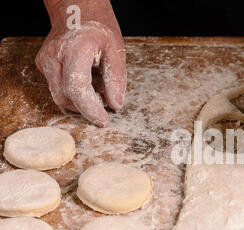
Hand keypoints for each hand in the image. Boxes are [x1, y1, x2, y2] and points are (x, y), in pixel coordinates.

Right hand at [36, 0, 125, 126]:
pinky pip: (56, 88)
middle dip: (86, 108)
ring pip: (59, 95)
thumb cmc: (98, 28)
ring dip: (79, 102)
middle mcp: (54, 55)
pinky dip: (72, 93)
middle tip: (104, 107)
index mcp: (76, 48)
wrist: (76, 10)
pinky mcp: (42, 65)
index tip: (103, 120)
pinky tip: (85, 85)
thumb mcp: (116, 49)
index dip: (90, 108)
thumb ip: (116, 78)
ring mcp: (45, 60)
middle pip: (65, 96)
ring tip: (96, 92)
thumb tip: (116, 104)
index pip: (77, 86)